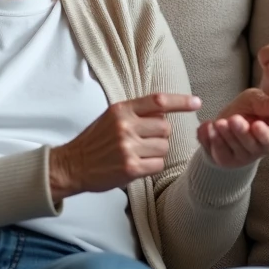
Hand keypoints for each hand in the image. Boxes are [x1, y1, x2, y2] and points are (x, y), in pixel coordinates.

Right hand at [48, 94, 201, 200]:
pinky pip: (158, 164)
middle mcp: (126, 126)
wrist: (72, 165)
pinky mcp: (130, 168)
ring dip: (156, 152)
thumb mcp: (112, 117)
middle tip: (145, 141)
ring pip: (164, 147)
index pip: (158, 101)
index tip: (196, 103)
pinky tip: (138, 165)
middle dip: (161, 136)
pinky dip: (152, 166)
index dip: (180, 101)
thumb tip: (166, 112)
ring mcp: (128, 147)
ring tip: (138, 154)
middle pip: (166, 128)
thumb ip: (136, 113)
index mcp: (122, 110)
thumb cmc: (95, 141)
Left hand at [197, 88, 268, 167]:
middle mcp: (257, 150)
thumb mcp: (254, 100)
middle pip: (250, 145)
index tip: (256, 124)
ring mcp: (240, 157)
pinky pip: (216, 153)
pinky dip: (209, 140)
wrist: (228, 120)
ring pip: (232, 149)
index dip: (263, 133)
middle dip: (241, 131)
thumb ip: (263, 102)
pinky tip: (207, 126)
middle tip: (233, 119)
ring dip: (224, 135)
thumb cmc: (247, 109)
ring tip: (218, 122)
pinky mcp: (224, 160)